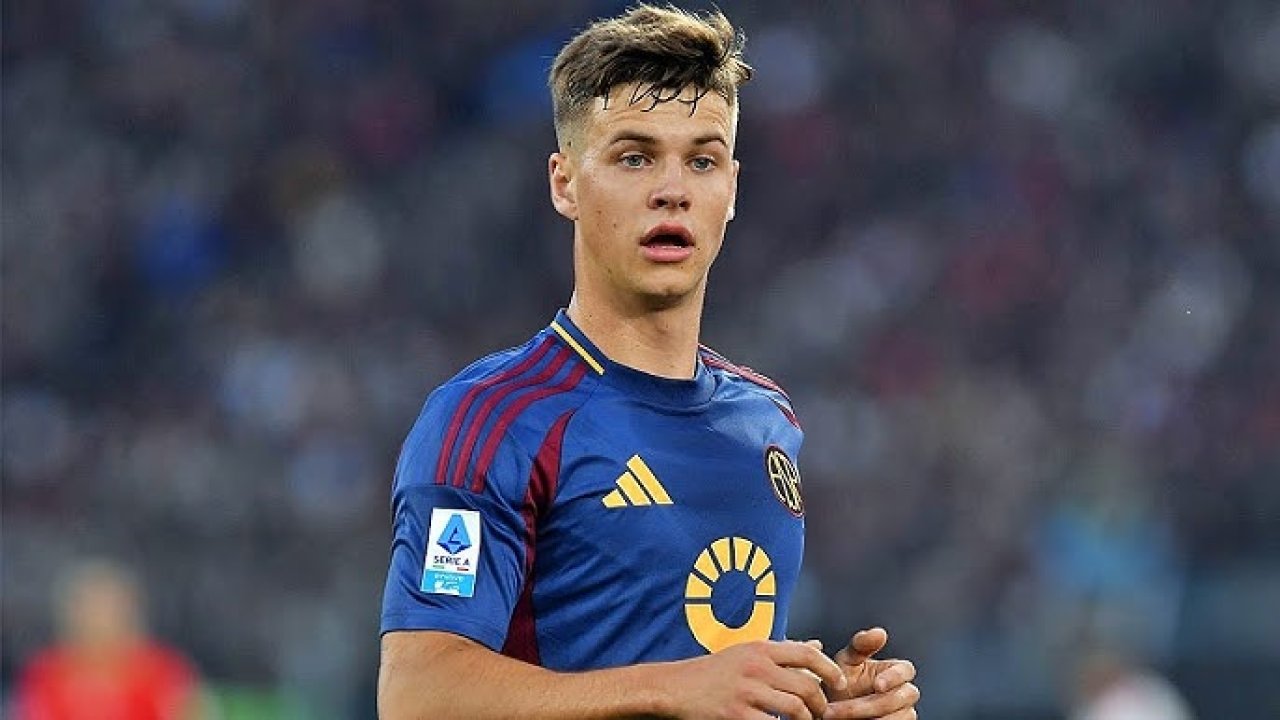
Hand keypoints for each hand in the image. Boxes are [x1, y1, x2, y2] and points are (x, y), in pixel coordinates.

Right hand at [664, 639, 848, 719]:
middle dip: (820, 705)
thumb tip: (817, 647)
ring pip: (795, 709)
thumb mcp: (747, 652)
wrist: (675, 687)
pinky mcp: (737, 715)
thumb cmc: (713, 671)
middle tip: (820, 714)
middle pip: (807, 686)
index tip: (840, 684)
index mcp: (761, 649)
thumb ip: (783, 651)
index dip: (830, 671)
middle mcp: (756, 667)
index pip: (808, 655)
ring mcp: (747, 692)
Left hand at [823, 628, 918, 719]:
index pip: (906, 670)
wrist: (834, 711)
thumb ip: (861, 645)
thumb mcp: (847, 661)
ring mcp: (904, 714)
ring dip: (870, 719)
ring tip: (837, 718)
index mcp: (896, 671)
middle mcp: (905, 693)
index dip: (894, 677)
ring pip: (897, 718)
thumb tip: (880, 632)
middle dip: (868, 705)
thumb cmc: (842, 681)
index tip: (877, 685)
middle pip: (899, 698)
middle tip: (837, 709)